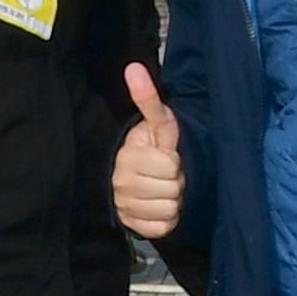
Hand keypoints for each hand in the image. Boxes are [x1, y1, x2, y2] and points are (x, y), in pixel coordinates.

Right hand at [114, 62, 185, 237]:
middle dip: (175, 182)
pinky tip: (159, 207)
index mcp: (128, 157)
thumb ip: (148, 99)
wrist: (138, 179)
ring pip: (169, 209)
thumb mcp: (157, 124)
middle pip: (171, 189)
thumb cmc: (152, 149)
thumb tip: (134, 67)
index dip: (174, 162)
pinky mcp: (134, 227)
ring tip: (163, 189)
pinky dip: (166, 219)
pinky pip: (162, 227)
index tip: (165, 157)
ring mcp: (126, 207)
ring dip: (172, 200)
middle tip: (166, 175)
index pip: (169, 166)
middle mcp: (121, 183)